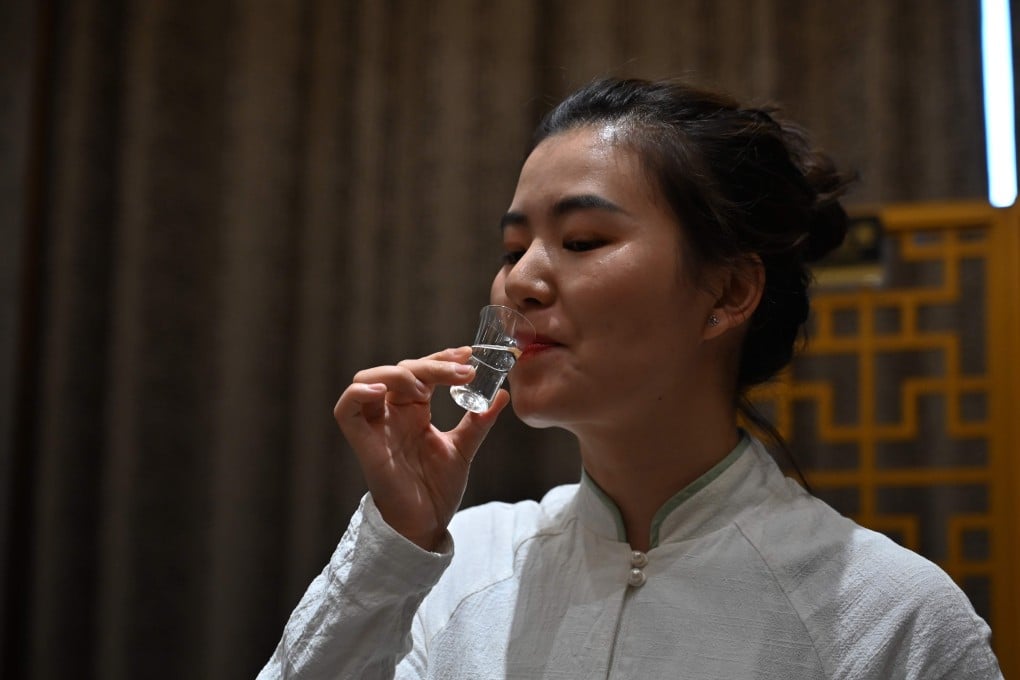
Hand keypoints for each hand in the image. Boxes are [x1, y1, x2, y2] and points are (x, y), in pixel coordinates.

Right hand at [333, 346, 509, 550]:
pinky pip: (346, 411)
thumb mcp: (462, 449)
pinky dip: (358, 394)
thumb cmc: (436, 489)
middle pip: (401, 370)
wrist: (426, 526)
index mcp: (414, 410)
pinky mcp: (363, 444)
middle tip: (463, 372)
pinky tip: (381, 391)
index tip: (469, 356)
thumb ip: (478, 421)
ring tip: (426, 385)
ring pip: (368, 379)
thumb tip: (502, 395)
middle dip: (432, 365)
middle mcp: (392, 413)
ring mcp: (376, 426)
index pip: (422, 371)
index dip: (442, 358)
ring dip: (397, 373)